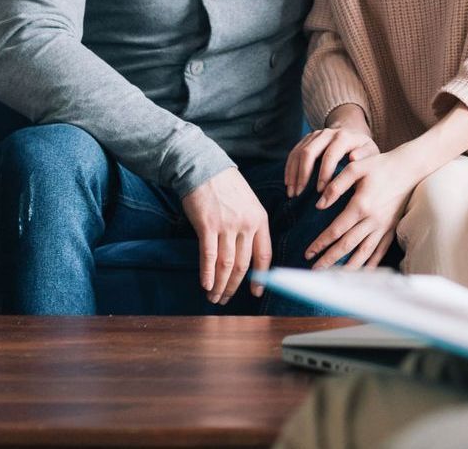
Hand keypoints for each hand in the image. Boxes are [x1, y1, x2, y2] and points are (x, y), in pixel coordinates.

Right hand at [179, 168, 270, 303]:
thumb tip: (246, 252)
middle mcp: (246, 224)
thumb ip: (250, 224)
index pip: (264, 255)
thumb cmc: (225, 185)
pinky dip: (207, 273)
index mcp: (260, 219)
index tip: (256, 293)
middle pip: (244, 264)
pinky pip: (209, 255)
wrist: (203, 167)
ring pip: (227, 264)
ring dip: (220, 284)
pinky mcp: (208, 225)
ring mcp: (227, 225)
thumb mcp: (248, 202)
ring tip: (214, 297)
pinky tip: (206, 285)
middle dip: (235, 286)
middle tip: (226, 300)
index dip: (260, 277)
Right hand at [286, 103, 380, 200]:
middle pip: (309, 152)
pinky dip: (289, 168)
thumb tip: (353, 159)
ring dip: (293, 174)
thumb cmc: (364, 152)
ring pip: (298, 152)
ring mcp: (315, 135)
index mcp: (344, 137)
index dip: (323, 173)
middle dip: (303, 175)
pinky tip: (288, 183)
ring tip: (292, 193)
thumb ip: (365, 157)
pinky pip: (294, 153)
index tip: (320, 191)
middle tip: (299, 194)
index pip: (330, 155)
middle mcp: (327, 133)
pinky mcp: (307, 139)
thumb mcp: (371, 154)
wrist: (355, 135)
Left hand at [303, 146, 425, 268]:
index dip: (320, 243)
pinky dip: (372, 263)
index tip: (308, 253)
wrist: (409, 168)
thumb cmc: (380, 166)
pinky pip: (380, 250)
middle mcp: (372, 220)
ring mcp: (383, 226)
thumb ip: (336, 186)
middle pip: (347, 246)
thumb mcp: (355, 168)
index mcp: (361, 205)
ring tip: (334, 277)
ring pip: (363, 252)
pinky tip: (363, 272)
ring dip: (348, 267)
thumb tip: (320, 205)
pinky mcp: (392, 228)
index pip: (336, 230)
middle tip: (314, 270)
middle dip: (329, 260)